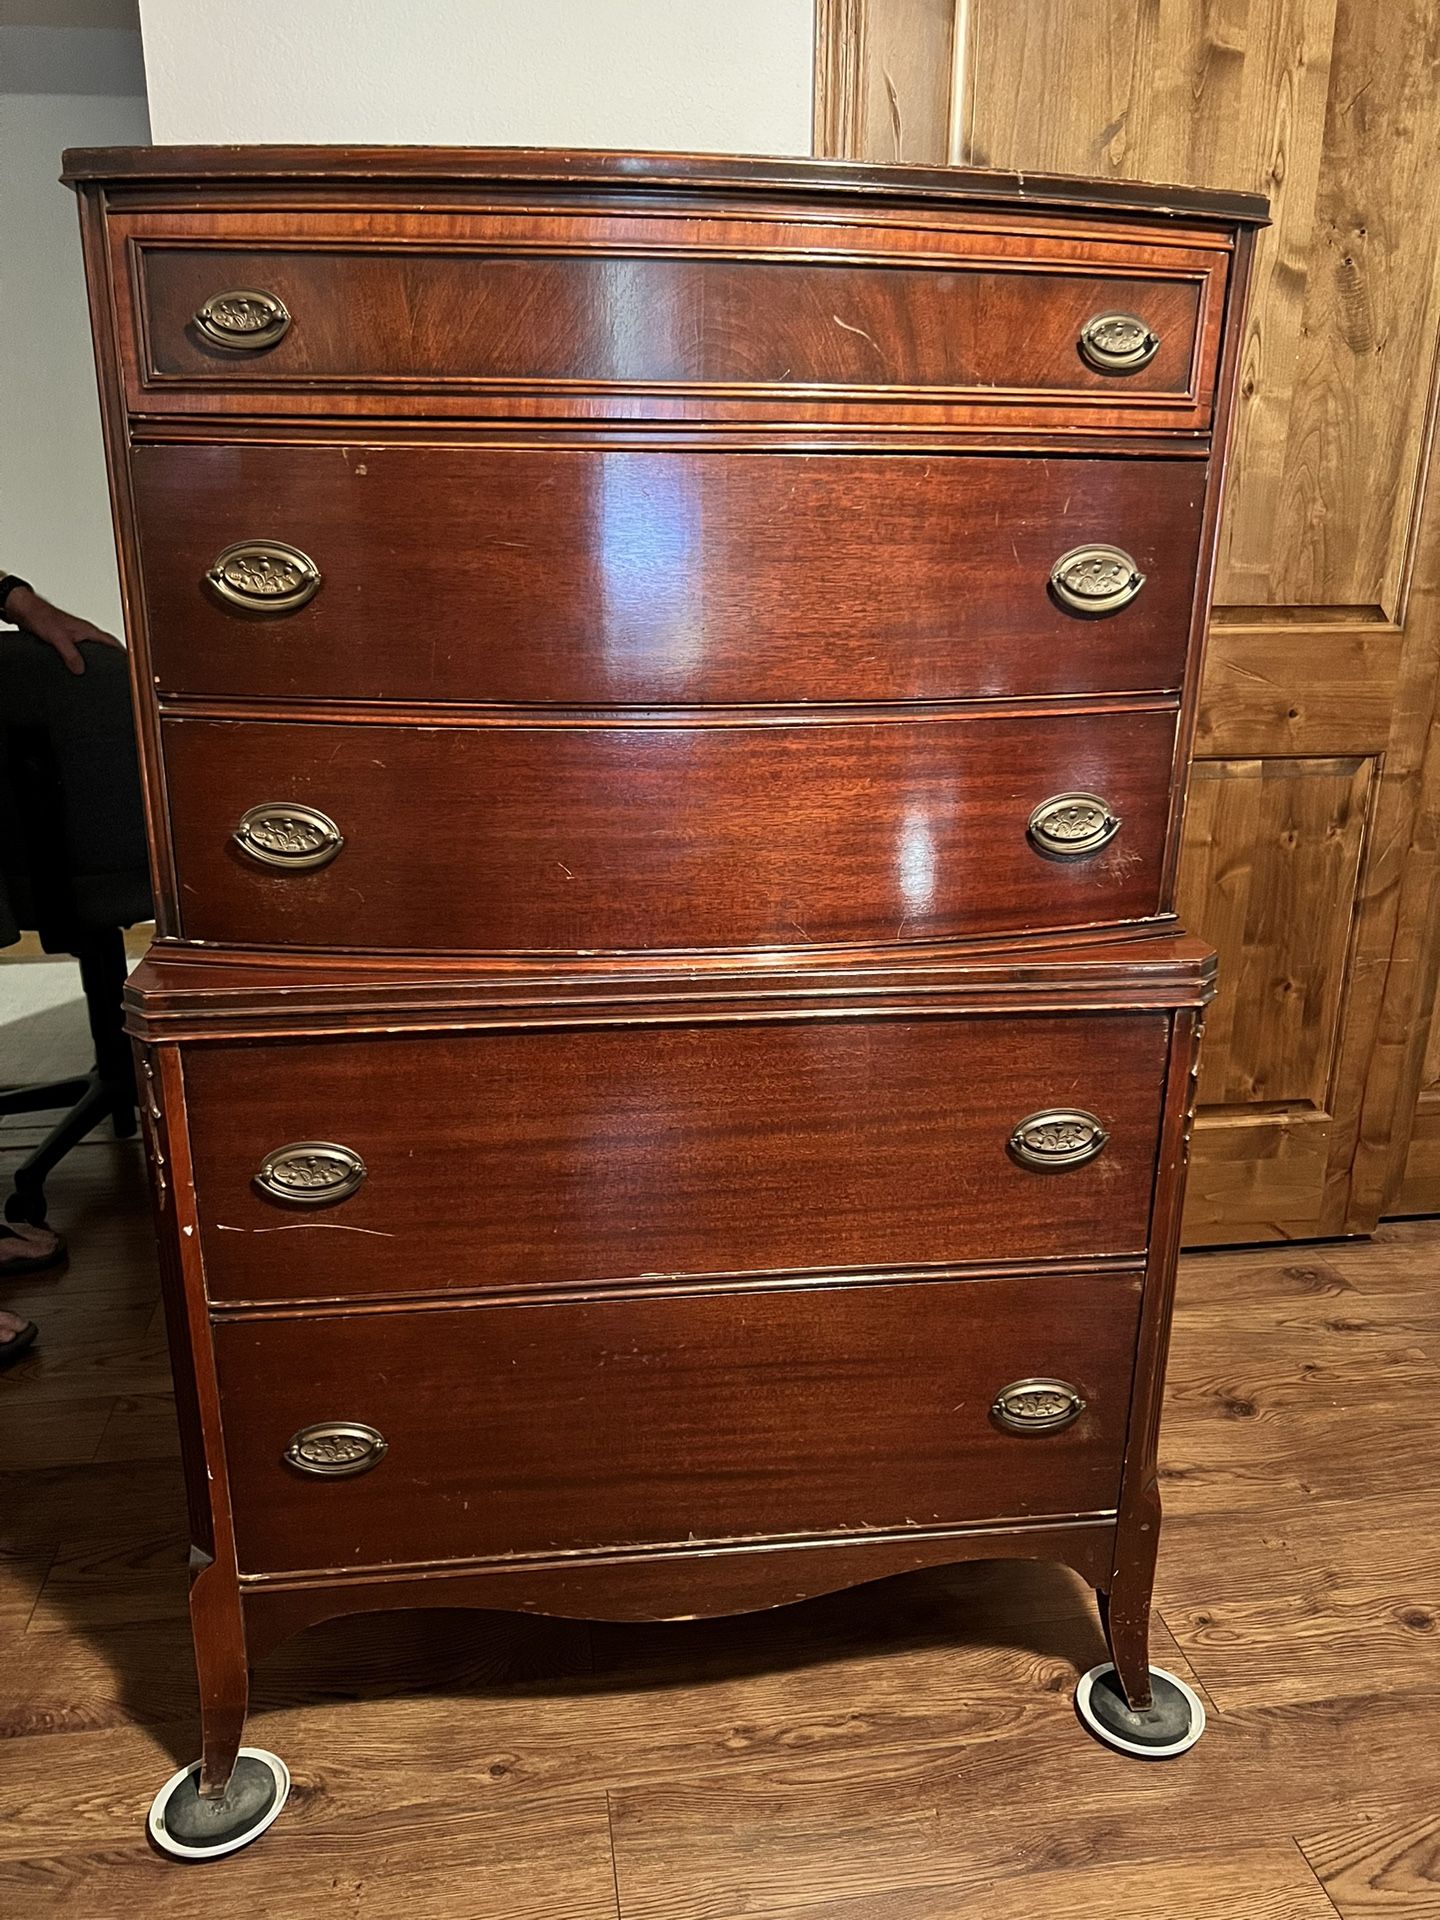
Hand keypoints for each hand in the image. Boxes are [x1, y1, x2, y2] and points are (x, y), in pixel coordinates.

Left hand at [4, 584, 123, 674]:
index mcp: (88, 630)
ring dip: (97, 660)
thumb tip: (80, 670)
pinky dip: (82, 660)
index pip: (112, 642)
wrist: (25, 611)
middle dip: (113, 658)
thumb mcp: (58, 638)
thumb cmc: (41, 617)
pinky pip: (79, 653)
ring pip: (92, 650)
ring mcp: (75, 637)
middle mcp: (84, 633)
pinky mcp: (65, 641)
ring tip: (102, 673)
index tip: (132, 664)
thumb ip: (70, 654)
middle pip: (105, 647)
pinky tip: (78, 668)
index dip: (123, 653)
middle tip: (120, 671)